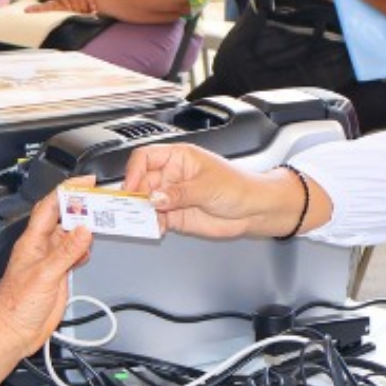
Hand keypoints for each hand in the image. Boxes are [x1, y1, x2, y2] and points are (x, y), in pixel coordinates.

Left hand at [0, 189, 89, 385]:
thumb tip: (84, 231)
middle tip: (101, 200)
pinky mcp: (57, 276)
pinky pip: (73, 255)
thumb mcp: (44, 276)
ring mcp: (50, 261)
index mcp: (33, 242)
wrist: (12, 334)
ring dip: (85, 228)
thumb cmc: (15, 308)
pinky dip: (84, 249)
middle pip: (63, 218)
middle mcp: (41, 248)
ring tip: (102, 221)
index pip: (50, 206)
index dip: (67, 190)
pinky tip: (90, 249)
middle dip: (81, 207)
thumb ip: (65, 253)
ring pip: (70, 236)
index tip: (86, 182)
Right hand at [122, 144, 291, 238]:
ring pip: (145, 203)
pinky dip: (150, 225)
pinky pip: (155, 219)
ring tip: (141, 220)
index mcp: (178, 157)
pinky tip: (154, 228)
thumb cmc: (238, 187)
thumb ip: (179, 193)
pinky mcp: (175, 216)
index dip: (134, 171)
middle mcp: (172, 175)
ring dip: (140, 212)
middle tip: (133, 208)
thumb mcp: (207, 187)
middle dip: (134, 195)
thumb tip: (155, 198)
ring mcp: (172, 196)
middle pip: (141, 182)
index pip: (145, 157)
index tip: (131, 187)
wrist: (254, 210)